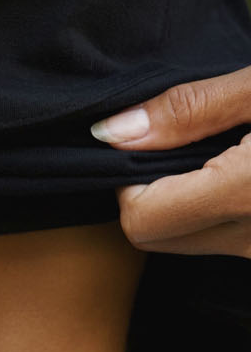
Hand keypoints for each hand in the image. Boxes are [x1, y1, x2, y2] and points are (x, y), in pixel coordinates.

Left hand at [90, 69, 250, 256]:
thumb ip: (188, 110)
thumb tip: (114, 131)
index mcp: (247, 194)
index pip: (142, 218)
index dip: (128, 178)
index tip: (145, 140)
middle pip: (155, 237)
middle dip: (149, 192)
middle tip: (176, 144)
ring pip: (186, 242)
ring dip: (182, 202)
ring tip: (212, 152)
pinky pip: (221, 239)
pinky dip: (213, 210)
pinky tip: (234, 171)